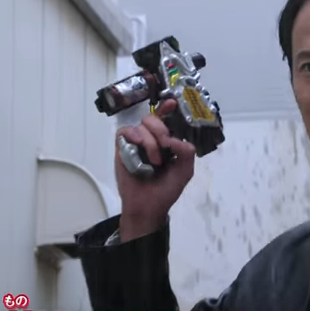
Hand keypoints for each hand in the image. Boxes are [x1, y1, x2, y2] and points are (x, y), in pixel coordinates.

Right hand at [115, 99, 195, 241]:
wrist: (147, 207)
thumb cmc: (166, 190)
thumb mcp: (184, 171)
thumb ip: (187, 153)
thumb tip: (176, 139)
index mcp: (166, 142)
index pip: (167, 120)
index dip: (168, 108)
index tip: (171, 103)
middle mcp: (151, 139)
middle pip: (153, 119)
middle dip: (161, 128)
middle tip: (165, 144)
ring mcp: (136, 143)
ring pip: (141, 126)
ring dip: (150, 141)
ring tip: (154, 161)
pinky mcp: (122, 149)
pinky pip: (124, 132)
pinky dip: (133, 136)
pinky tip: (138, 146)